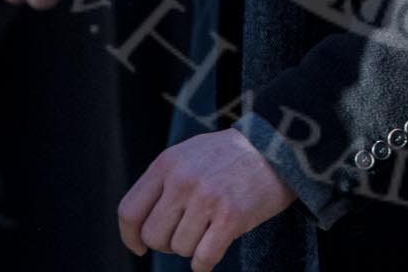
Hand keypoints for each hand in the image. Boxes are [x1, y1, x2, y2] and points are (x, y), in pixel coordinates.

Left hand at [119, 127, 296, 269]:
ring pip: (179, 249)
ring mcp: (207, 198)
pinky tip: (213, 251)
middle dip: (166, 243)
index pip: (129, 211)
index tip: (139, 246)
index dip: (130, 236)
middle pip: (153, 236)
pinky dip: (204, 264)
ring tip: (209, 229)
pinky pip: (203, 259)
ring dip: (192, 248)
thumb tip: (138, 227)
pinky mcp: (231, 217)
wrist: (278, 147)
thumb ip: (163, 182)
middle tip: (186, 233)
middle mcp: (183, 180)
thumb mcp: (190, 154)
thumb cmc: (231, 156)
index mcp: (167, 163)